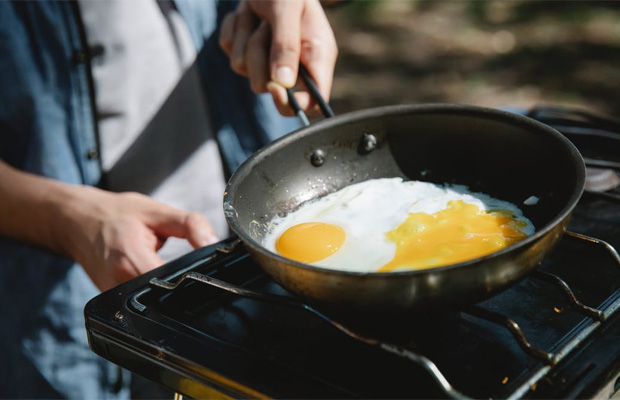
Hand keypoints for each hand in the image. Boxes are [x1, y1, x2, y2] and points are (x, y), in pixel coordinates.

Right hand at [0, 161, 216, 291]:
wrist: (76, 220)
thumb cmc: (116, 214)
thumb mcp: (156, 211)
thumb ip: (190, 226)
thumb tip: (214, 244)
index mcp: (131, 260)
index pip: (172, 283)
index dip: (193, 280)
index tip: (206, 273)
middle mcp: (119, 284)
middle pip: (164, 298)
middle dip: (183, 286)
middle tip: (192, 269)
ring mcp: (112, 297)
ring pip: (154, 304)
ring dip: (168, 290)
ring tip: (173, 271)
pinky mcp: (111, 302)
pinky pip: (141, 304)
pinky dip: (154, 292)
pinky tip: (159, 279)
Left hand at [219, 0, 337, 115]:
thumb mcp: (288, 8)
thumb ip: (287, 45)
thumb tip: (283, 83)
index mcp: (317, 57)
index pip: (314, 101)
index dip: (295, 103)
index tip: (276, 88)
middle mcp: (295, 64)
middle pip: (271, 90)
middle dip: (260, 62)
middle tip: (265, 30)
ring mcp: (268, 61)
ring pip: (246, 71)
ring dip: (246, 39)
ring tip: (259, 17)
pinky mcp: (246, 52)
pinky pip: (230, 53)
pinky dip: (234, 31)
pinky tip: (248, 15)